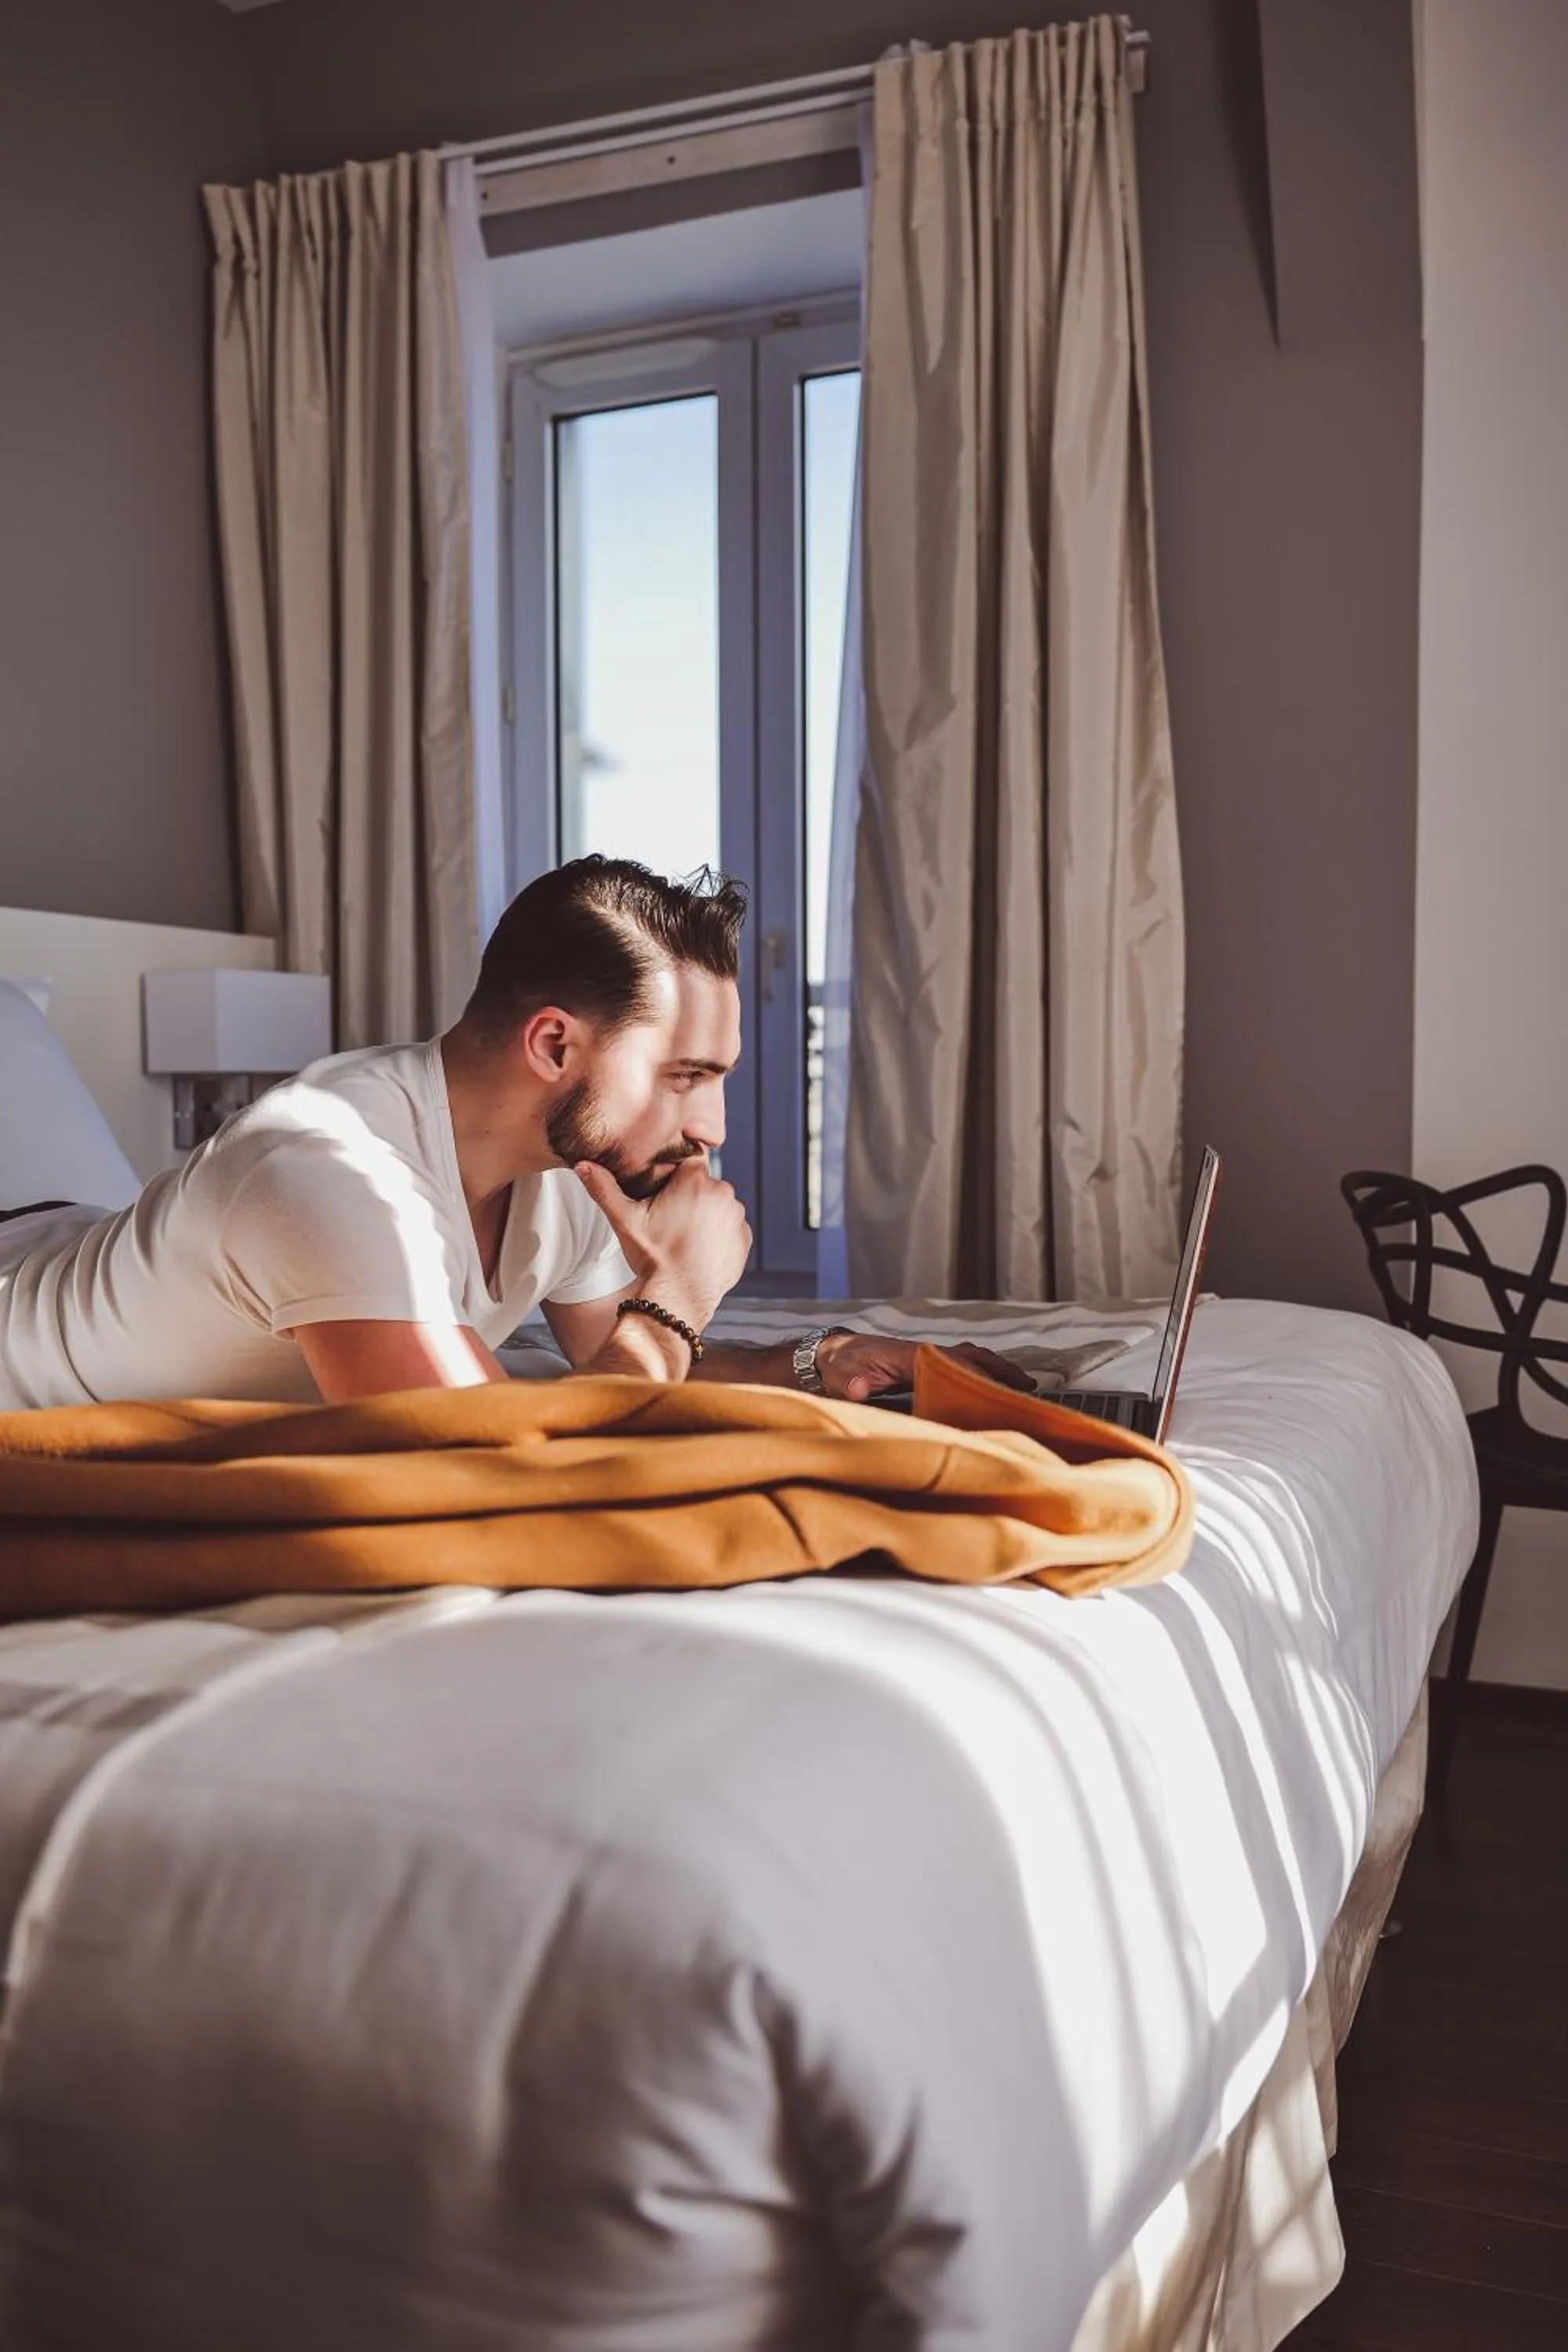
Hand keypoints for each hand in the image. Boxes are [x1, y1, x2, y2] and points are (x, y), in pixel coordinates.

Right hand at [575, 1158, 750, 1330]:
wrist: (677, 1299)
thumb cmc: (651, 1257)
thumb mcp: (625, 1221)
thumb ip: (604, 1188)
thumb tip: (581, 1164)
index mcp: (695, 1179)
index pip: (687, 1163)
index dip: (674, 1178)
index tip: (664, 1196)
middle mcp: (723, 1192)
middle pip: (704, 1185)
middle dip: (690, 1198)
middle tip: (670, 1222)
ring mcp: (737, 1217)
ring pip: (719, 1206)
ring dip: (706, 1216)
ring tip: (684, 1239)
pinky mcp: (745, 1239)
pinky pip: (731, 1229)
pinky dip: (719, 1236)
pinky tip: (699, 1250)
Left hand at [816, 1333, 1036, 1403]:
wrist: (829, 1354)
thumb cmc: (837, 1367)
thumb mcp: (840, 1375)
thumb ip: (851, 1382)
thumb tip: (858, 1388)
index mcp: (908, 1355)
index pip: (950, 1362)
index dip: (974, 1374)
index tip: (998, 1388)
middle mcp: (922, 1352)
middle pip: (968, 1355)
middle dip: (998, 1368)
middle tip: (1028, 1386)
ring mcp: (924, 1356)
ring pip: (967, 1357)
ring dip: (994, 1369)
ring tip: (1021, 1387)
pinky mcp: (922, 1365)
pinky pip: (958, 1364)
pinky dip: (980, 1371)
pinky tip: (989, 1388)